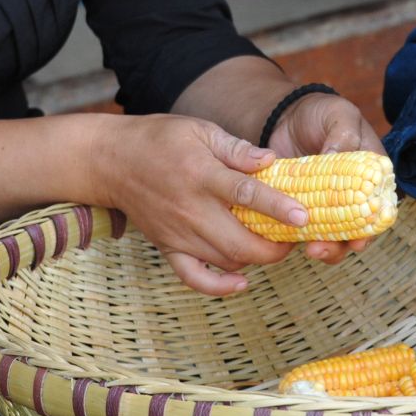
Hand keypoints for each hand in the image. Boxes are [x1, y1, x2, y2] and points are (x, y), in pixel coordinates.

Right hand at [105, 115, 302, 295]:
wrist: (112, 161)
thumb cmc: (161, 139)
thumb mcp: (200, 130)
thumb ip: (237, 148)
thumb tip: (271, 160)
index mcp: (201, 174)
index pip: (245, 194)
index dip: (278, 207)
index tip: (304, 216)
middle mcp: (190, 209)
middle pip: (239, 242)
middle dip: (274, 248)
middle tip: (293, 238)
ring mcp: (178, 232)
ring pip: (225, 260)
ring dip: (254, 259)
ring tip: (272, 245)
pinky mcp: (167, 247)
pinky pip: (194, 277)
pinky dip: (218, 286)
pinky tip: (241, 281)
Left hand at [265, 93, 385, 263]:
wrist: (287, 117)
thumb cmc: (321, 113)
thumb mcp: (338, 114)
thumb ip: (344, 135)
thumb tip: (335, 157)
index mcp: (370, 174)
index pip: (378, 206)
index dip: (370, 227)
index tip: (358, 242)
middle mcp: (353, 194)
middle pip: (355, 228)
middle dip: (341, 245)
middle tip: (321, 249)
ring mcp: (327, 203)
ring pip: (330, 234)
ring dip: (323, 247)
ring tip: (309, 250)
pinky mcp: (302, 207)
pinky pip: (302, 227)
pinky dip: (297, 236)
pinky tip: (286, 240)